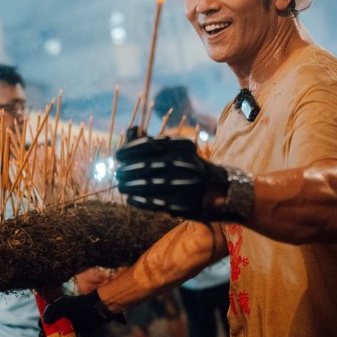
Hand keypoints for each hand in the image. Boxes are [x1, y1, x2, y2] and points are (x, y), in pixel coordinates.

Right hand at [40, 290, 123, 336]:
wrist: (97, 308)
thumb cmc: (79, 304)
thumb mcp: (63, 304)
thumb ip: (52, 309)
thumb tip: (45, 321)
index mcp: (60, 312)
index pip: (47, 318)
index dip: (42, 323)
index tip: (40, 326)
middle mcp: (66, 321)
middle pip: (52, 330)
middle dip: (45, 335)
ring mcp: (74, 328)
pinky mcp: (82, 335)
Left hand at [115, 136, 251, 221]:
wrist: (218, 188)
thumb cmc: (187, 166)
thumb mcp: (176, 149)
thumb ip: (153, 141)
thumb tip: (131, 131)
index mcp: (185, 147)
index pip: (153, 144)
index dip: (131, 149)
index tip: (117, 155)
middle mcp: (190, 164)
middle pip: (152, 165)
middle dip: (130, 170)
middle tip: (118, 173)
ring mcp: (191, 185)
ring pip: (155, 185)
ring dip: (134, 186)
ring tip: (121, 187)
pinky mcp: (189, 204)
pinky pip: (161, 203)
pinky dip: (143, 201)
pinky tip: (131, 199)